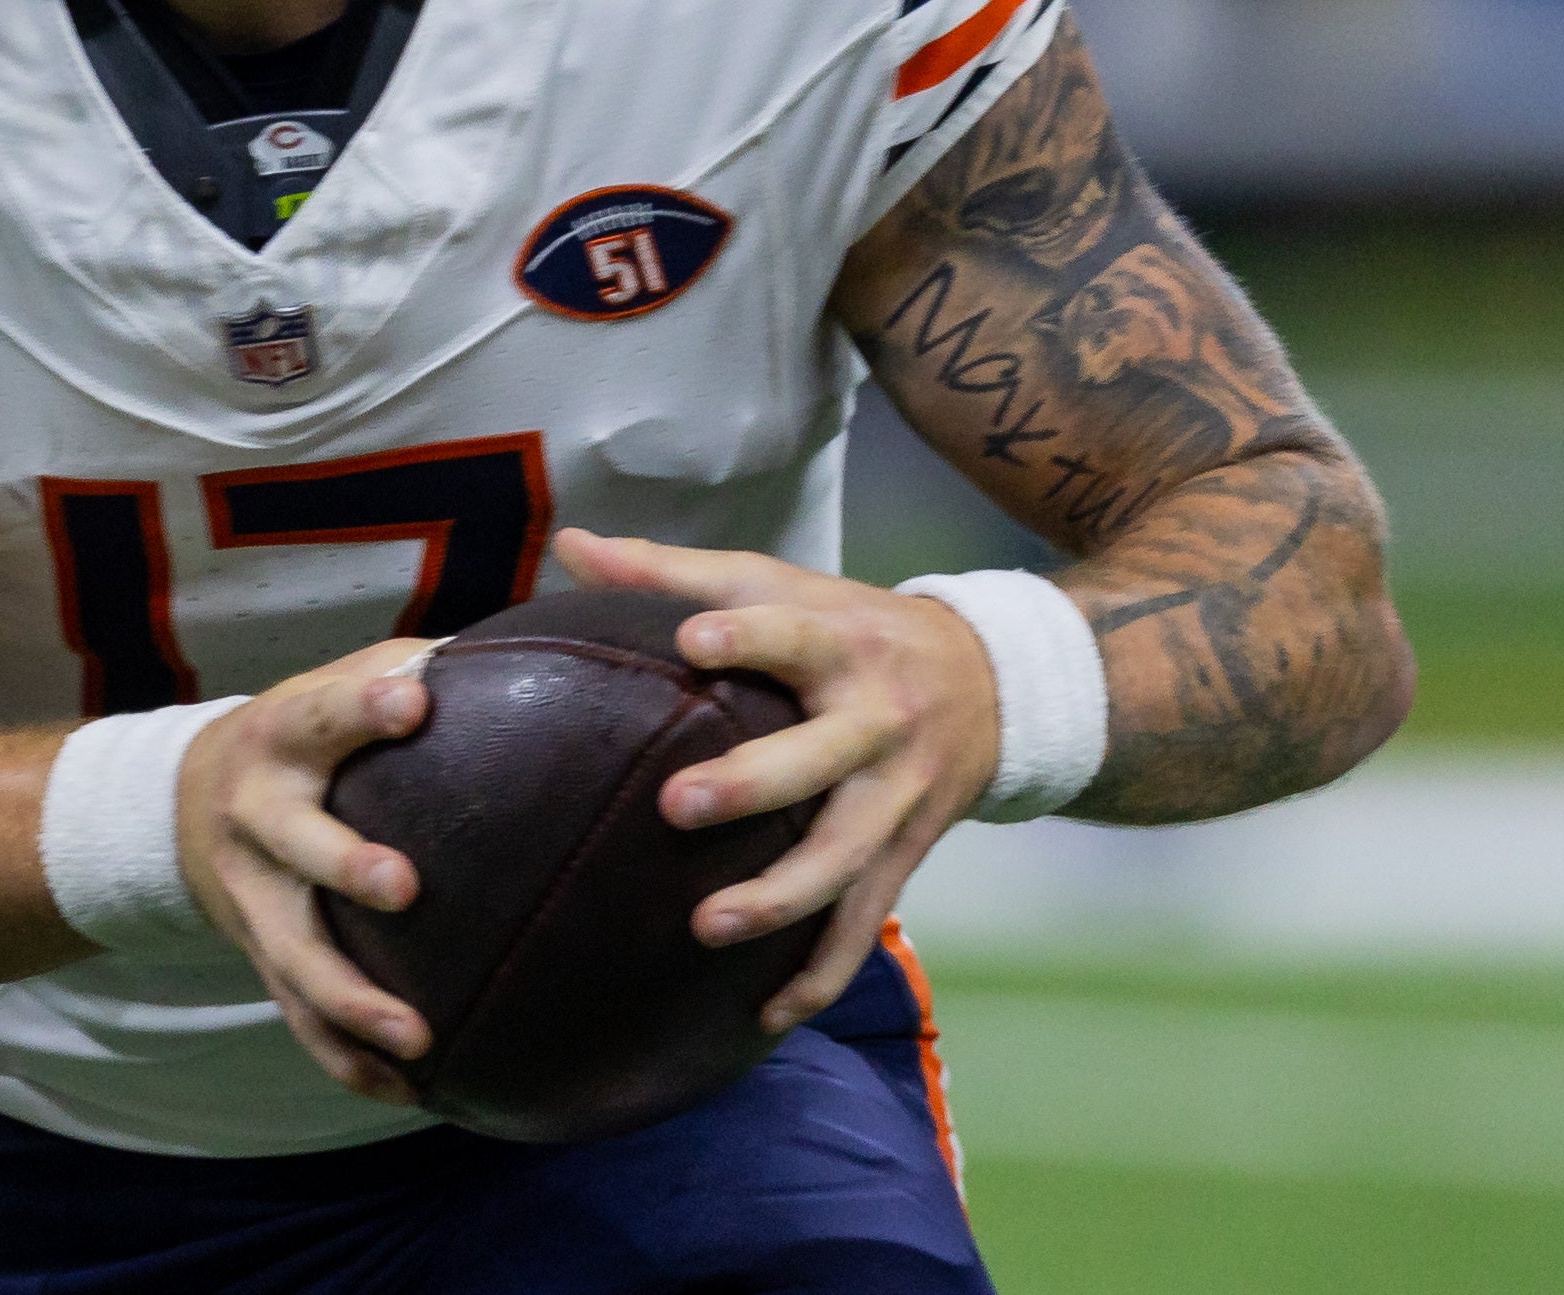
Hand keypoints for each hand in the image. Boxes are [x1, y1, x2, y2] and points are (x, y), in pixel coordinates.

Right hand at [174, 638, 438, 1104]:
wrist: (186, 806)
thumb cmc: (304, 735)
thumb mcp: (333, 686)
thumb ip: (413, 668)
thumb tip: (532, 645)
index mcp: (283, 737)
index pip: (322, 714)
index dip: (362, 709)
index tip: (415, 703)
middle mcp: (258, 816)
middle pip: (295, 843)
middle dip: (344, 866)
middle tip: (405, 887)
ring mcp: (254, 897)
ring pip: (294, 955)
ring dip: (351, 1000)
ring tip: (418, 1036)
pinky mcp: (259, 958)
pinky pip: (299, 1020)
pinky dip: (349, 1062)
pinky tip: (409, 1092)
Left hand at [553, 527, 1000, 1031]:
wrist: (990, 682)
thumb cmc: (848, 627)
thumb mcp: (779, 584)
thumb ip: (675, 573)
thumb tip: (572, 548)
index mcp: (840, 644)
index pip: (794, 633)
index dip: (748, 634)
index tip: (692, 639)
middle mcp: (876, 723)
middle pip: (819, 759)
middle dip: (752, 785)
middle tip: (674, 806)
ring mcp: (896, 798)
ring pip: (845, 859)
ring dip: (780, 899)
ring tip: (706, 927)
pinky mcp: (905, 855)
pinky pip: (863, 923)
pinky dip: (821, 975)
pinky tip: (767, 1015)